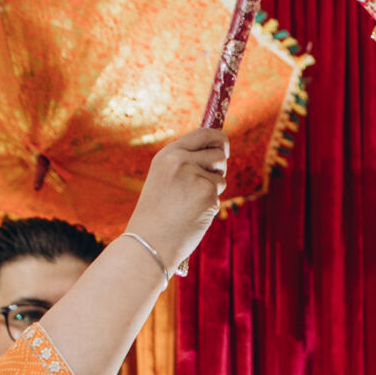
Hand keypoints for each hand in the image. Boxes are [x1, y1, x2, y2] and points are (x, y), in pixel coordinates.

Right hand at [126, 126, 228, 275]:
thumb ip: (185, 163)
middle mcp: (181, 160)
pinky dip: (210, 206)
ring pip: (221, 178)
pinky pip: (218, 196)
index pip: (202, 134)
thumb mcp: (164, 179)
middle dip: (220, 168)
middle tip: (208, 183)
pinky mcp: (207, 194)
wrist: (150, 241)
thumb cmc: (157, 214)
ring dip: (213, 190)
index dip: (219, 138)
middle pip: (219, 155)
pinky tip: (193, 215)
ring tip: (191, 203)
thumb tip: (218, 154)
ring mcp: (195, 176)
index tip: (225, 147)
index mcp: (168, 154)